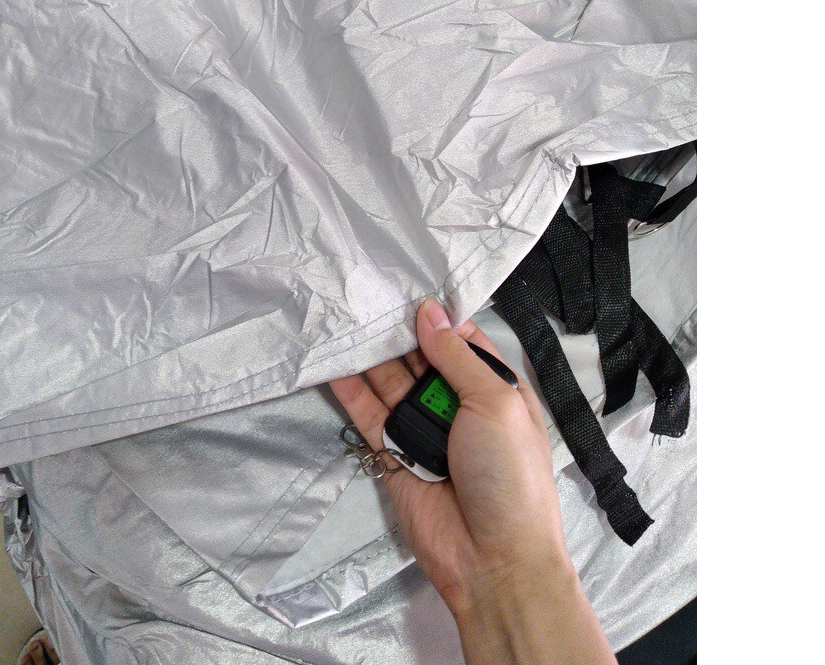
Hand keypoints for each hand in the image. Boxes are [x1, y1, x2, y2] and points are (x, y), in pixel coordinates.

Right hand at [329, 298, 614, 664]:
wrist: (494, 561)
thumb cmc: (511, 476)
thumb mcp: (496, 403)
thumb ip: (456, 356)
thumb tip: (428, 312)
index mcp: (495, 389)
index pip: (462, 340)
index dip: (437, 316)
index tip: (405, 283)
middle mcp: (457, 403)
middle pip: (420, 355)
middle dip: (396, 329)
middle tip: (364, 291)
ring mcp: (424, 426)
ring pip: (390, 379)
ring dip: (369, 353)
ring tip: (342, 315)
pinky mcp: (393, 451)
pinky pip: (368, 413)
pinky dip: (350, 388)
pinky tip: (332, 359)